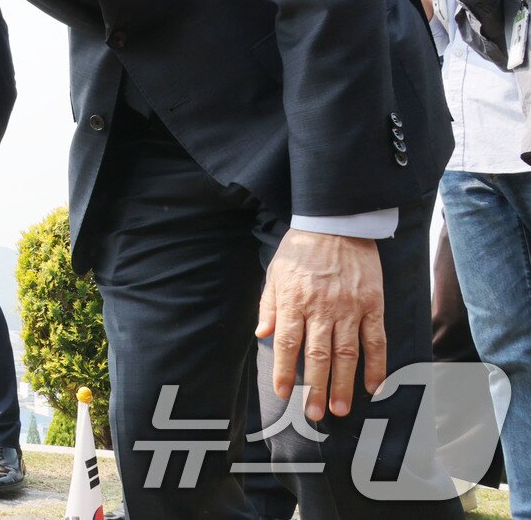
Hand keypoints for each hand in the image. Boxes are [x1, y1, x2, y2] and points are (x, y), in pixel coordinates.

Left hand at [256, 229, 385, 420]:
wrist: (336, 224)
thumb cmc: (301, 250)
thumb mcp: (276, 273)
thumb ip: (269, 305)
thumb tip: (262, 335)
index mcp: (294, 300)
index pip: (288, 343)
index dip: (286, 370)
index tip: (283, 393)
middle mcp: (322, 308)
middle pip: (318, 354)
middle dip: (316, 387)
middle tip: (314, 414)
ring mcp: (350, 307)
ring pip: (347, 352)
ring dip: (345, 383)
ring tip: (341, 409)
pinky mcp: (373, 303)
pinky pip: (376, 339)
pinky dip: (377, 364)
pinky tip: (374, 386)